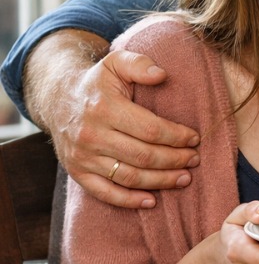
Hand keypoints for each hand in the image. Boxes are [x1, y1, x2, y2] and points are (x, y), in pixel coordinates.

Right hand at [44, 47, 200, 207]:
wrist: (58, 99)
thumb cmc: (98, 82)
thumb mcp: (116, 62)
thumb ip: (139, 64)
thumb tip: (162, 74)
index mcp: (103, 107)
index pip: (150, 129)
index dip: (176, 137)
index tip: (195, 138)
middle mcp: (91, 134)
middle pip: (143, 156)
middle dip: (175, 160)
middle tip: (195, 159)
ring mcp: (82, 156)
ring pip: (129, 176)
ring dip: (161, 181)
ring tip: (184, 178)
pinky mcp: (77, 172)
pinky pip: (105, 192)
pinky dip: (129, 201)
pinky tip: (152, 200)